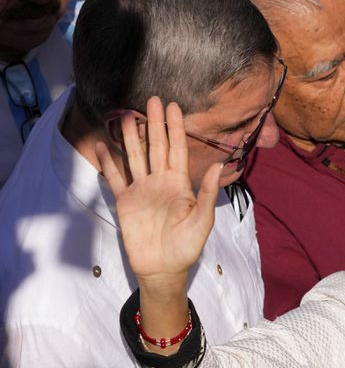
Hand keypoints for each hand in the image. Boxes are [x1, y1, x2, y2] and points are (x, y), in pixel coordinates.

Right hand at [96, 96, 220, 288]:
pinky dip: (108, 162)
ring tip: (123, 115)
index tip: (174, 107)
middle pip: (155, 147)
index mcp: (179, 184)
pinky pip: (115, 178)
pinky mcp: (125, 202)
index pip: (177, 150)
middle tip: (152, 99)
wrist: (163, 268)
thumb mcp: (203, 220)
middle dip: (154, 123)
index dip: (176, 129)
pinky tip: (101, 146)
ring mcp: (141, 190)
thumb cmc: (187, 246)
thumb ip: (206, 192)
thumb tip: (219, 164)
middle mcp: (160, 182)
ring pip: (134, 156)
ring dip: (129, 136)